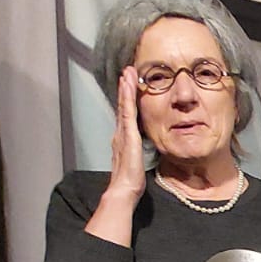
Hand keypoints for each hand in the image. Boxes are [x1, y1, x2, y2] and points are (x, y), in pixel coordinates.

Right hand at [106, 66, 145, 204]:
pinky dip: (127, 98)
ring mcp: (123, 133)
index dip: (127, 100)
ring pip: (124, 105)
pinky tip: (128, 86)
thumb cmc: (130, 180)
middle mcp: (120, 133)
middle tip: (127, 72)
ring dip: (125, 88)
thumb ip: (137, 153)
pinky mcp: (128, 135)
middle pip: (122, 106)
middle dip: (125, 88)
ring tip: (127, 73)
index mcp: (123, 140)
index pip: (126, 115)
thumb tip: (140, 150)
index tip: (129, 86)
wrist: (124, 189)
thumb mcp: (136, 162)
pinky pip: (127, 112)